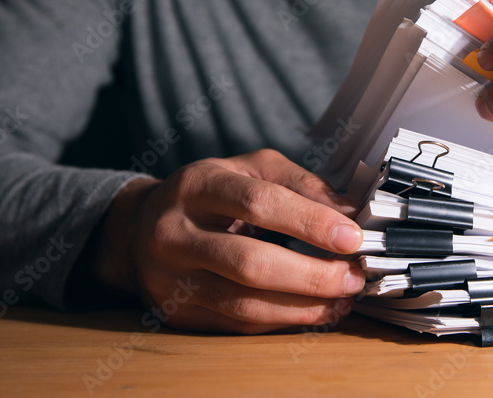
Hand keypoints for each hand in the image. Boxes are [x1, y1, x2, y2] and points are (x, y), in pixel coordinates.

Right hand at [91, 150, 364, 333]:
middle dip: (312, 275)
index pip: (259, 203)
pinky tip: (312, 311)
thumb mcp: (249, 168)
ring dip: (303, 307)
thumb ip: (300, 183)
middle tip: (353, 277)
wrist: (139, 228)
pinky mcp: (178, 312)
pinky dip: (282, 321)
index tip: (352, 236)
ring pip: (243, 304)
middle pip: (250, 262)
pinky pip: (237, 324)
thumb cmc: (208, 194)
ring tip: (341, 300)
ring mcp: (172, 278)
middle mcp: (176, 232)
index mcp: (198, 185)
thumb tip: (349, 213)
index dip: (311, 222)